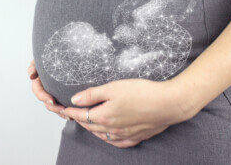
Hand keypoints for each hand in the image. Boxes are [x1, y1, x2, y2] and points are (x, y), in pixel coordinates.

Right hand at [28, 59, 71, 120]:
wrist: (63, 56)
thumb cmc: (48, 57)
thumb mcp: (40, 60)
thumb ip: (34, 66)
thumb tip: (31, 75)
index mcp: (38, 83)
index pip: (39, 92)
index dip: (44, 97)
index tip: (52, 100)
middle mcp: (45, 90)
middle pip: (47, 103)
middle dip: (55, 108)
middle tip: (63, 110)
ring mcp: (53, 95)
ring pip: (55, 107)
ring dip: (61, 112)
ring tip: (70, 115)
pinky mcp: (62, 97)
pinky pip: (63, 106)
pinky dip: (67, 111)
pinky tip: (73, 115)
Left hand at [59, 78, 195, 147]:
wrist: (168, 104)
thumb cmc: (142, 92)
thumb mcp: (113, 87)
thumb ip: (92, 94)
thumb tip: (74, 99)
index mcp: (104, 116)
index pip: (81, 115)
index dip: (70, 111)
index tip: (62, 108)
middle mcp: (112, 129)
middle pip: (89, 126)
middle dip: (79, 119)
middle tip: (72, 113)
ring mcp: (124, 135)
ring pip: (101, 135)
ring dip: (91, 128)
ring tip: (87, 122)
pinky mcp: (136, 137)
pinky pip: (116, 142)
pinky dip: (107, 138)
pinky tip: (107, 134)